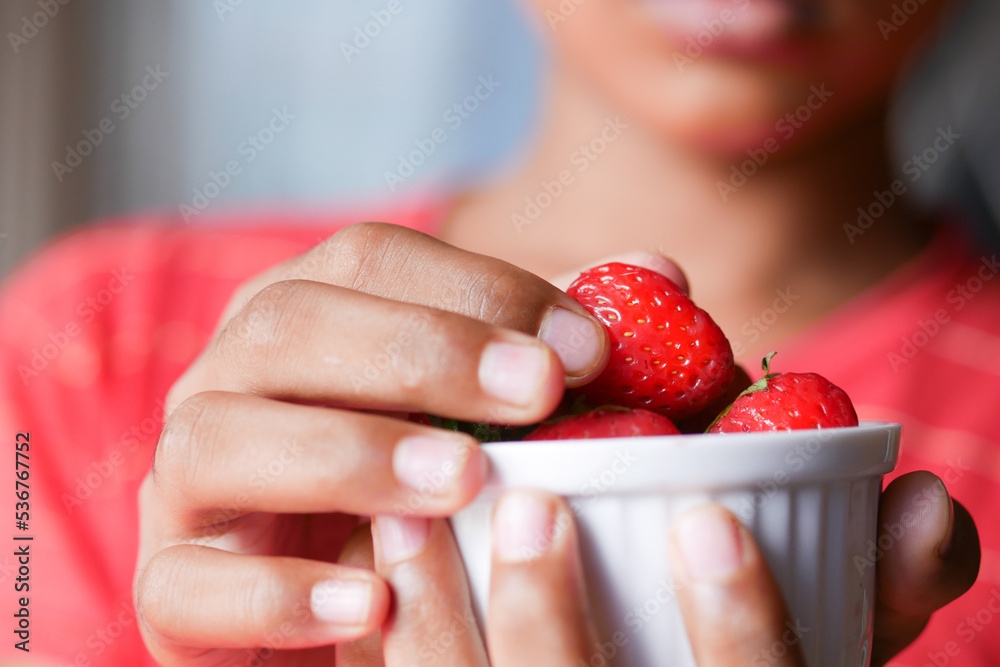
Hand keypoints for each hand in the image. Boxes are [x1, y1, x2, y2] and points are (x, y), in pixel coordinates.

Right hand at [133, 222, 635, 663]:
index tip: (584, 346)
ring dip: (350, 454)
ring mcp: (188, 479)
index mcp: (306, 314)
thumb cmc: (424, 480)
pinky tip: (374, 603)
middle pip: (290, 326)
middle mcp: (230, 378)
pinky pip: (188, 585)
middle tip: (536, 391)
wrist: (337, 590)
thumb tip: (657, 272)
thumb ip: (560, 340)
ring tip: (461, 482)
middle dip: (420, 351)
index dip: (477, 289)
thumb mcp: (490, 404)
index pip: (369, 259)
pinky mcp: (174, 582)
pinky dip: (279, 596)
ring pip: (222, 439)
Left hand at [337, 472, 977, 665]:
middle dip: (553, 621)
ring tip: (409, 517)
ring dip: (437, 626)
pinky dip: (384, 648)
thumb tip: (923, 496)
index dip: (745, 631)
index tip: (710, 522)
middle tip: (532, 505)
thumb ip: (879, 579)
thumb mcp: (826, 640)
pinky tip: (367, 571)